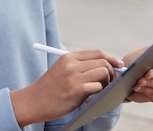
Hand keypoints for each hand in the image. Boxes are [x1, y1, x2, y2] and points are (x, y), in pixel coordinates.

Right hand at [10, 49, 124, 126]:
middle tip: (111, 82)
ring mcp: (73, 77)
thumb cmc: (50, 88)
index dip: (111, 58)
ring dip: (107, 82)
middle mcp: (72, 64)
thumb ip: (80, 66)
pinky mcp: (75, 90)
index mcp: (69, 57)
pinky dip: (100, 91)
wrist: (34, 101)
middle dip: (112, 72)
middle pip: (103, 61)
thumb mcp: (62, 69)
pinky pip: (97, 86)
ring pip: (103, 72)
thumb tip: (105, 66)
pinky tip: (94, 95)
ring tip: (101, 89)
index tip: (119, 65)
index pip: (97, 52)